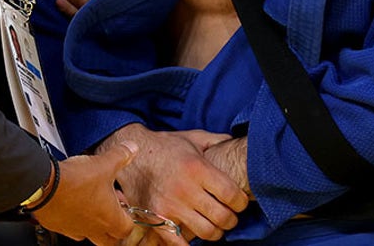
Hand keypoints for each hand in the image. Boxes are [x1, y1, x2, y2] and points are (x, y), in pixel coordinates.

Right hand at [32, 143, 138, 245]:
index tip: (124, 205)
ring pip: (88, 234)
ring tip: (90, 204)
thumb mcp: (104, 164)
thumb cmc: (74, 181)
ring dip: (92, 223)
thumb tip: (131, 148)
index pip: (127, 229)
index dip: (129, 217)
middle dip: (112, 227)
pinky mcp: (58, 226)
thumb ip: (121, 156)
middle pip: (109, 240)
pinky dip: (73, 219)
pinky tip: (71, 204)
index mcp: (109, 218)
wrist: (44, 186)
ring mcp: (75, 230)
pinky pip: (69, 228)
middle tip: (110, 210)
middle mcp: (93, 229)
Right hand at [100, 124, 248, 241]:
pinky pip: (179, 243)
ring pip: (206, 232)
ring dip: (215, 232)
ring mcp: (169, 206)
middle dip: (231, 220)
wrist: (131, 156)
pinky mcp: (155, 219)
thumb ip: (216, 141)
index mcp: (197, 168)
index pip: (231, 195)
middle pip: (222, 217)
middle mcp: (184, 189)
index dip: (241, 202)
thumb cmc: (166, 147)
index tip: (240, 203)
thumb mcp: (193, 138)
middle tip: (230, 217)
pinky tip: (193, 234)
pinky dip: (190, 243)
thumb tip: (235, 141)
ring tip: (214, 226)